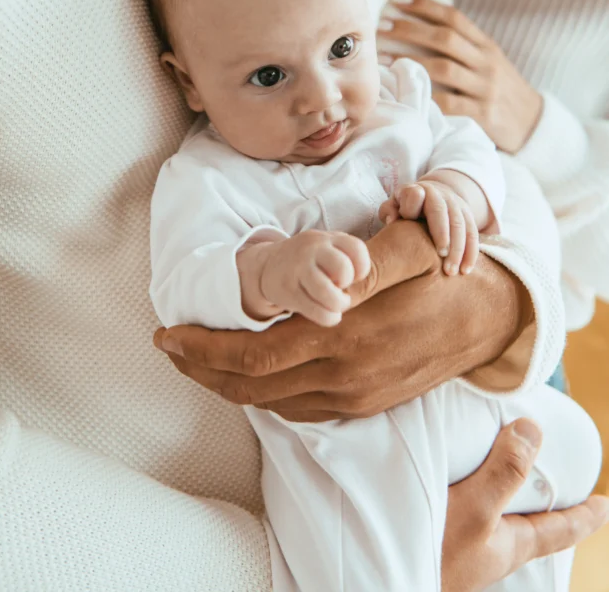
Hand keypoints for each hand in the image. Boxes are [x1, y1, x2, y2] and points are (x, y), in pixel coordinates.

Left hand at [154, 220, 527, 421]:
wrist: (491, 320)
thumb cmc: (446, 273)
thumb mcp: (414, 248)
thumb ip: (366, 260)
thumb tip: (324, 275)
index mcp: (347, 335)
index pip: (255, 355)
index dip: (204, 348)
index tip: (169, 333)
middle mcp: (345, 375)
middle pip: (250, 386)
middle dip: (200, 368)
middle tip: (167, 347)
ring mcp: (355, 395)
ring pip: (270, 404)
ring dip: (225, 384)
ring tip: (194, 360)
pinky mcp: (364, 403)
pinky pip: (298, 410)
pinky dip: (261, 395)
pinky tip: (246, 375)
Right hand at [242, 231, 370, 327]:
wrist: (268, 265)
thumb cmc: (309, 260)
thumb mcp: (326, 247)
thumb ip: (346, 256)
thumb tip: (366, 281)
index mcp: (327, 238)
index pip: (357, 248)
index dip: (362, 268)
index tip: (354, 276)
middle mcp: (311, 249)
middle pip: (343, 269)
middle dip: (347, 286)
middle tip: (340, 289)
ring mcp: (297, 269)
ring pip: (328, 294)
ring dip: (338, 305)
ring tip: (336, 304)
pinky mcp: (287, 290)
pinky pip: (316, 311)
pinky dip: (328, 318)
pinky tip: (327, 313)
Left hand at [379, 179, 479, 276]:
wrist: (433, 194)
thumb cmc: (406, 206)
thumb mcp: (394, 205)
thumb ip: (389, 211)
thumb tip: (392, 220)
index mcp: (417, 190)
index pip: (415, 195)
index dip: (412, 207)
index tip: (408, 220)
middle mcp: (438, 195)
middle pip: (441, 212)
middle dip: (443, 234)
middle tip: (441, 256)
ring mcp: (455, 204)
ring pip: (460, 225)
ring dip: (458, 249)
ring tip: (451, 271)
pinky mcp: (468, 215)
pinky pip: (473, 234)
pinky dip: (471, 253)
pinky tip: (465, 269)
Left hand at [380, 0, 543, 153]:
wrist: (534, 124)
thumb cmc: (501, 90)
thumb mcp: (489, 61)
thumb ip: (463, 46)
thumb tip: (418, 26)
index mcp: (486, 46)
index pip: (454, 18)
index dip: (425, 6)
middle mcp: (486, 63)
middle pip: (445, 39)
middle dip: (409, 30)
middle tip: (381, 26)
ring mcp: (485, 89)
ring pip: (443, 69)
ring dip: (409, 62)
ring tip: (382, 59)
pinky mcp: (483, 116)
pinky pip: (449, 105)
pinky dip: (425, 99)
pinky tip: (403, 94)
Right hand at [442, 417, 608, 590]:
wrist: (381, 574)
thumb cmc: (432, 552)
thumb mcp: (474, 510)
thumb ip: (504, 473)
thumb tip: (533, 432)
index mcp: (509, 545)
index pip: (559, 530)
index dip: (585, 516)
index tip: (607, 504)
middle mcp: (489, 547)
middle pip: (530, 523)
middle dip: (544, 500)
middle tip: (556, 476)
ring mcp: (463, 545)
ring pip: (497, 515)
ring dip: (506, 491)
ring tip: (506, 467)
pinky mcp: (437, 534)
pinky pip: (466, 507)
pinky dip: (473, 487)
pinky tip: (454, 474)